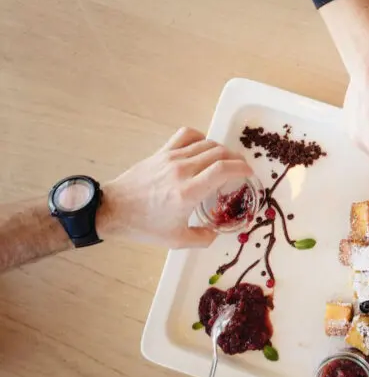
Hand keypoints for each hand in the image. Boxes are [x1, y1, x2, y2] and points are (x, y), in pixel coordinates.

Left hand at [99, 127, 252, 247]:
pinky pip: (186, 136)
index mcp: (188, 192)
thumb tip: (216, 233)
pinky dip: (200, 138)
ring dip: (222, 150)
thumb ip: (202, 238)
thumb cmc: (143, 226)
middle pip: (219, 153)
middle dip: (236, 159)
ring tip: (226, 160)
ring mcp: (171, 158)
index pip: (223, 169)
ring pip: (206, 143)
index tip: (249, 173)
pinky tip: (203, 148)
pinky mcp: (161, 153)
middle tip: (242, 168)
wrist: (111, 210)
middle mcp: (182, 171)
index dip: (242, 168)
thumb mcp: (176, 240)